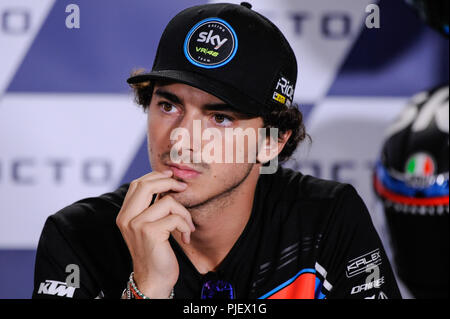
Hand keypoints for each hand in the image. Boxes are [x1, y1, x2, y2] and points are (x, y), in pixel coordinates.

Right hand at [116, 170, 194, 297]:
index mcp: (124, 215)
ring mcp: (137, 225)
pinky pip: (175, 218)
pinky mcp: (150, 233)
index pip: (136, 184)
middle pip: (146, 185)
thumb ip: (151, 208)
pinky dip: (186, 225)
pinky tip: (186, 237)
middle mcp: (127, 218)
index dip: (155, 176)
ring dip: (184, 212)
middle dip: (168, 182)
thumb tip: (167, 184)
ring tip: (187, 226)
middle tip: (183, 187)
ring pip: (167, 201)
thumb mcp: (148, 227)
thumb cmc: (155, 252)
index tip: (171, 176)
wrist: (153, 280)